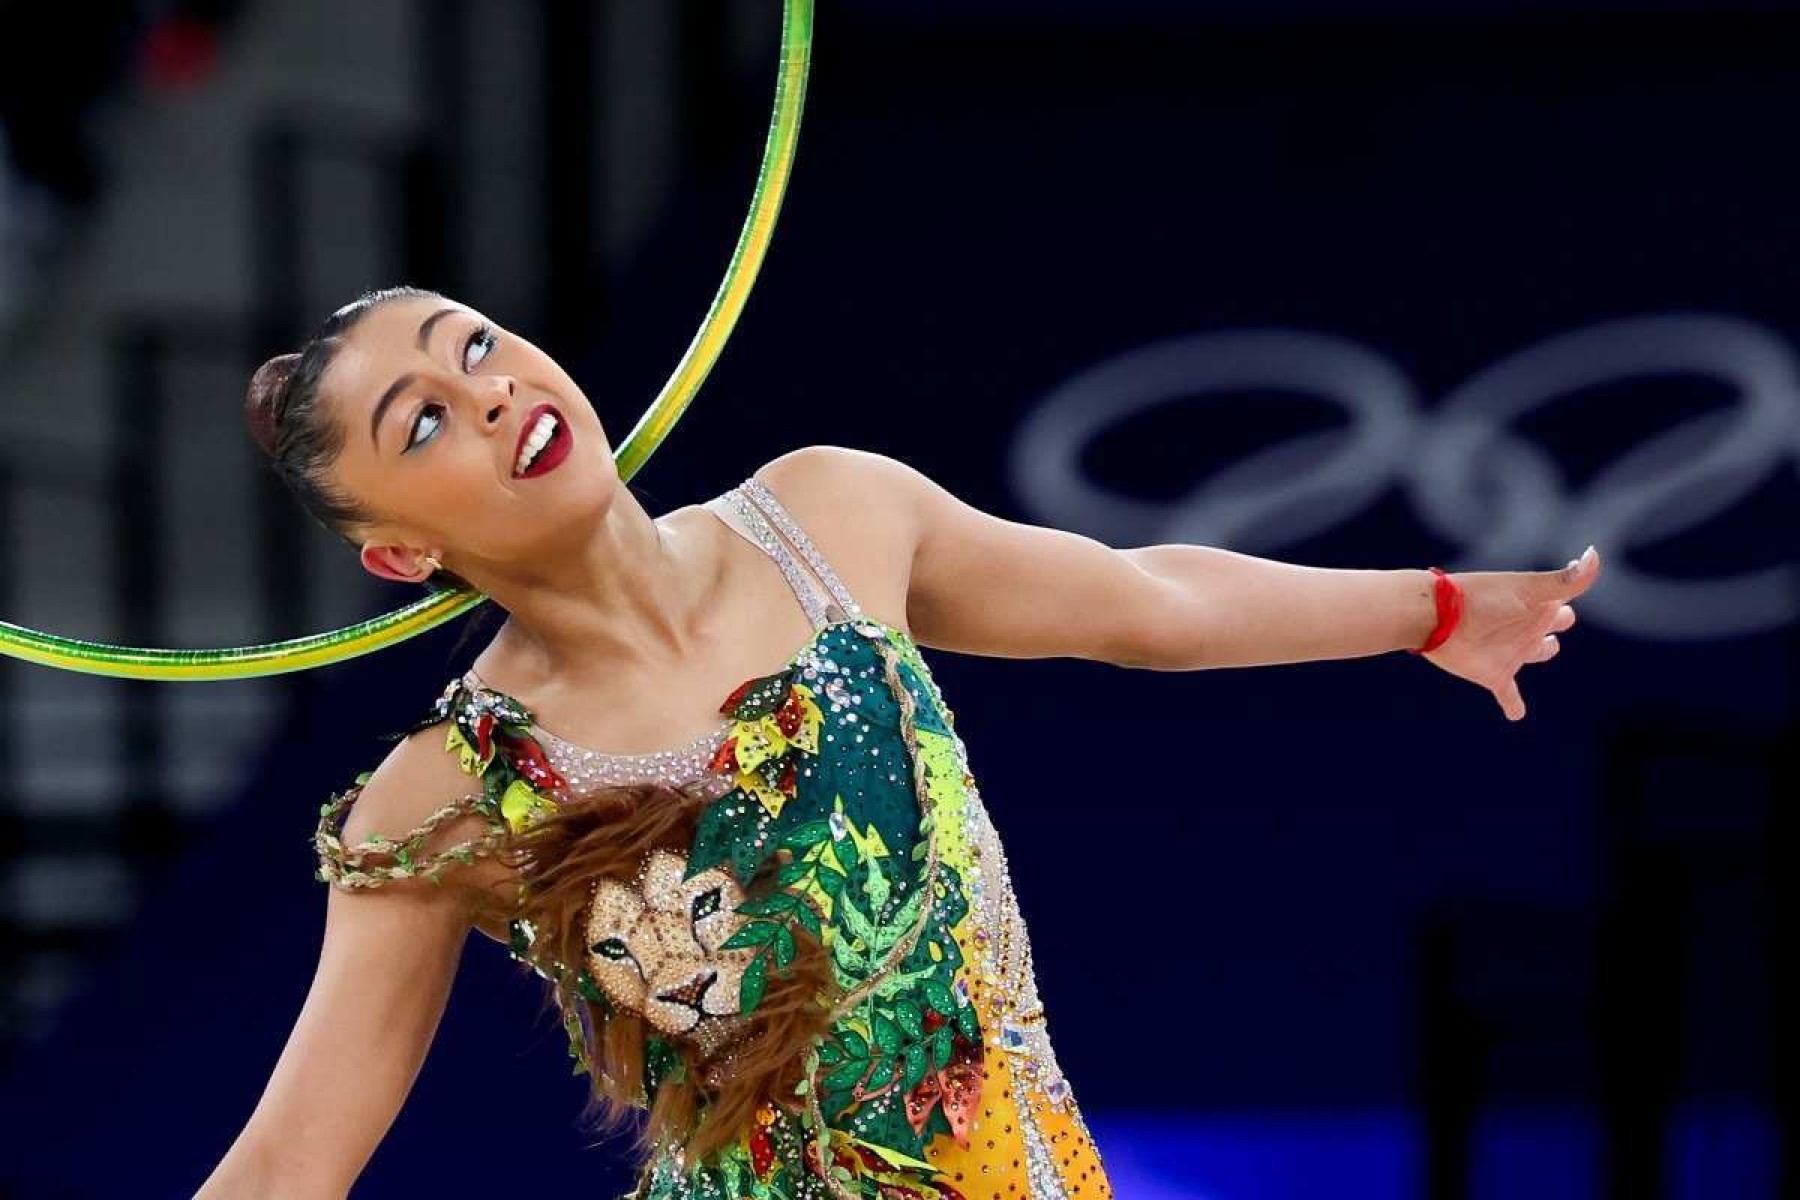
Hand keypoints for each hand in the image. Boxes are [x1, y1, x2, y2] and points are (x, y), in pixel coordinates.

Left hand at [1423, 546, 1601, 721]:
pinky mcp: (1494, 674)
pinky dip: (1513, 706)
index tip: (1575, 581)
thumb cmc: (1484, 599)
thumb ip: (1565, 581)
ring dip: (1542, 651)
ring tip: (1546, 648)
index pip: (1563, 601)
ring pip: (1537, 653)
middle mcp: (1527, 627)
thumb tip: (1595, 554)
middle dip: (1559, 621)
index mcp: (1537, 605)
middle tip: (1561, 617)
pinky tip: (1516, 715)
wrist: (1437, 617)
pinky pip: (1509, 695)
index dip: (1568, 593)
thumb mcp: (1528, 589)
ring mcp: (1511, 651)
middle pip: (1554, 626)